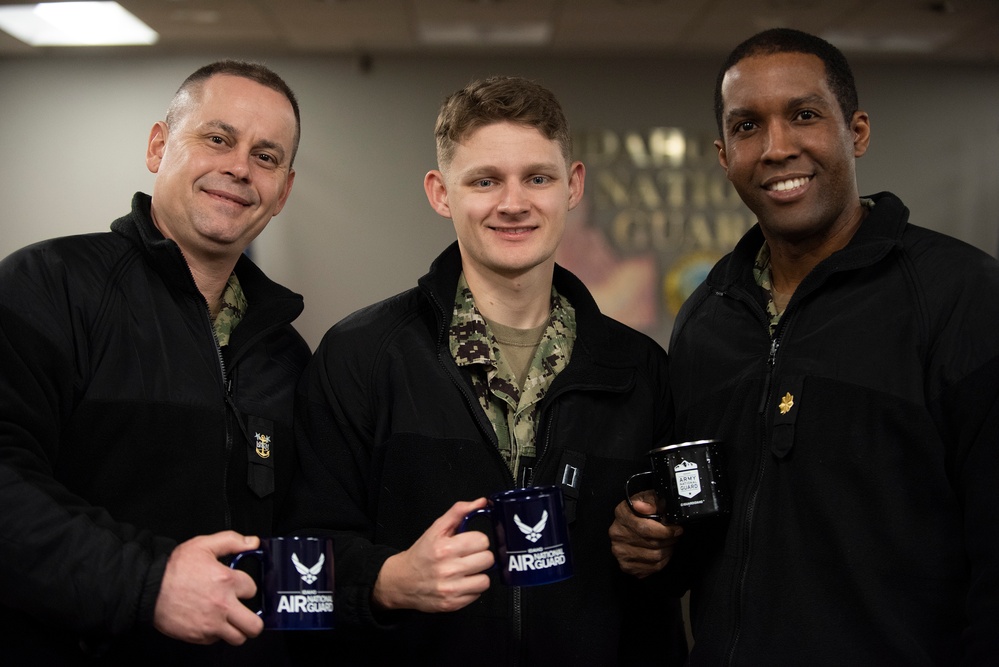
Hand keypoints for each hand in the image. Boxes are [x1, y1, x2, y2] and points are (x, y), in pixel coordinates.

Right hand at [153, 531, 263, 644]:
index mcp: (226, 581)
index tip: (239, 587)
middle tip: (246, 613)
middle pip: (254, 625)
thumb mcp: (203, 545)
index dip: (246, 587)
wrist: (148, 589)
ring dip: (238, 630)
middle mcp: (222, 605)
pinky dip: (216, 634)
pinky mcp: (199, 636)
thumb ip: (232, 541)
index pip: (253, 589)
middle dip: (253, 619)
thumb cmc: (172, 570)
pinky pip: (217, 641)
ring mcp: (211, 624)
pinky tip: (211, 622)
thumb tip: (253, 542)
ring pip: (239, 638)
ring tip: (231, 621)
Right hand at [373, 498, 493, 612]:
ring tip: (466, 570)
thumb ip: (458, 512)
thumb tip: (481, 502)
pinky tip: (461, 582)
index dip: (477, 540)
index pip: (482, 540)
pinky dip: (472, 588)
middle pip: (487, 559)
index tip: (469, 543)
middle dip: (480, 556)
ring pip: (485, 580)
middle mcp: (448, 570)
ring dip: (478, 574)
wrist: (401, 581)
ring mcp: (450, 589)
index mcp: (445, 548)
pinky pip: (478, 595)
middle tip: (468, 556)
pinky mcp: (452, 604)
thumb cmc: (420, 555)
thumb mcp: (436, 529)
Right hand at [609, 493, 682, 578]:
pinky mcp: (626, 566)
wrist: (631, 525)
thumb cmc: (642, 511)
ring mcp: (620, 552)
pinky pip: (651, 568)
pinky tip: (662, 553)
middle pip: (652, 544)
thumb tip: (648, 508)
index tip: (677, 529)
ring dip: (667, 550)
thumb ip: (651, 500)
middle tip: (675, 536)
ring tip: (670, 543)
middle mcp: (617, 534)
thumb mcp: (648, 498)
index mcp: (621, 514)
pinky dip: (662, 562)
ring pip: (654, 557)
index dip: (665, 531)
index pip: (645, 528)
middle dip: (669, 540)